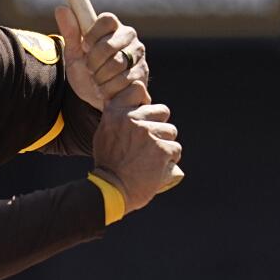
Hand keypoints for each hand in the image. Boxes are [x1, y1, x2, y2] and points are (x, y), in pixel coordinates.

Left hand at [57, 6, 149, 108]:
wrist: (98, 98)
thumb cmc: (87, 72)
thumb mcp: (74, 54)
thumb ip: (70, 33)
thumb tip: (61, 9)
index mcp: (113, 27)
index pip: (107, 20)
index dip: (92, 35)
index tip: (84, 48)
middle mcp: (129, 36)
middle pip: (109, 44)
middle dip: (93, 62)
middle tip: (89, 69)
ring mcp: (138, 54)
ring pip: (117, 64)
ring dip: (100, 77)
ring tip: (97, 80)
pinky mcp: (142, 72)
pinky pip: (124, 79)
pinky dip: (109, 88)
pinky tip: (106, 89)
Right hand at [91, 98, 183, 212]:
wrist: (111, 190)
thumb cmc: (108, 165)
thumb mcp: (103, 134)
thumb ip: (115, 116)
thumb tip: (122, 99)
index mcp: (116, 113)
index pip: (137, 89)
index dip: (145, 101)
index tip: (144, 114)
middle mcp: (133, 119)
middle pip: (162, 112)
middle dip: (160, 126)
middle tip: (148, 144)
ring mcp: (149, 133)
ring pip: (170, 132)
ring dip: (165, 145)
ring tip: (151, 160)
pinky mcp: (163, 149)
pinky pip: (175, 150)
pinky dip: (169, 161)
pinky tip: (156, 169)